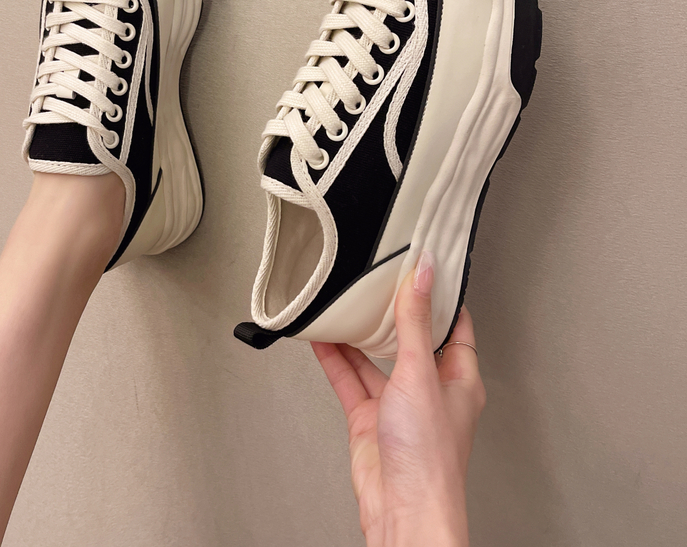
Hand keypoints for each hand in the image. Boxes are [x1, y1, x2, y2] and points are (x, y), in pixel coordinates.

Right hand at [311, 253, 485, 546]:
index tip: (426, 270)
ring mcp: (398, 405)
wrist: (402, 511)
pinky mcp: (370, 420)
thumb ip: (414, 323)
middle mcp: (430, 390)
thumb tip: (421, 276)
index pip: (454, 327)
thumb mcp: (419, 374)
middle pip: (410, 340)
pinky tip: (323, 340)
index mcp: (459, 379)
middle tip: (379, 281)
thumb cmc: (429, 459)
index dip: (440, 298)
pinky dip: (336, 360)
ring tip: (344, 306)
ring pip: (375, 360)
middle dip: (393, 314)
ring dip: (358, 336)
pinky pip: (350, 381)